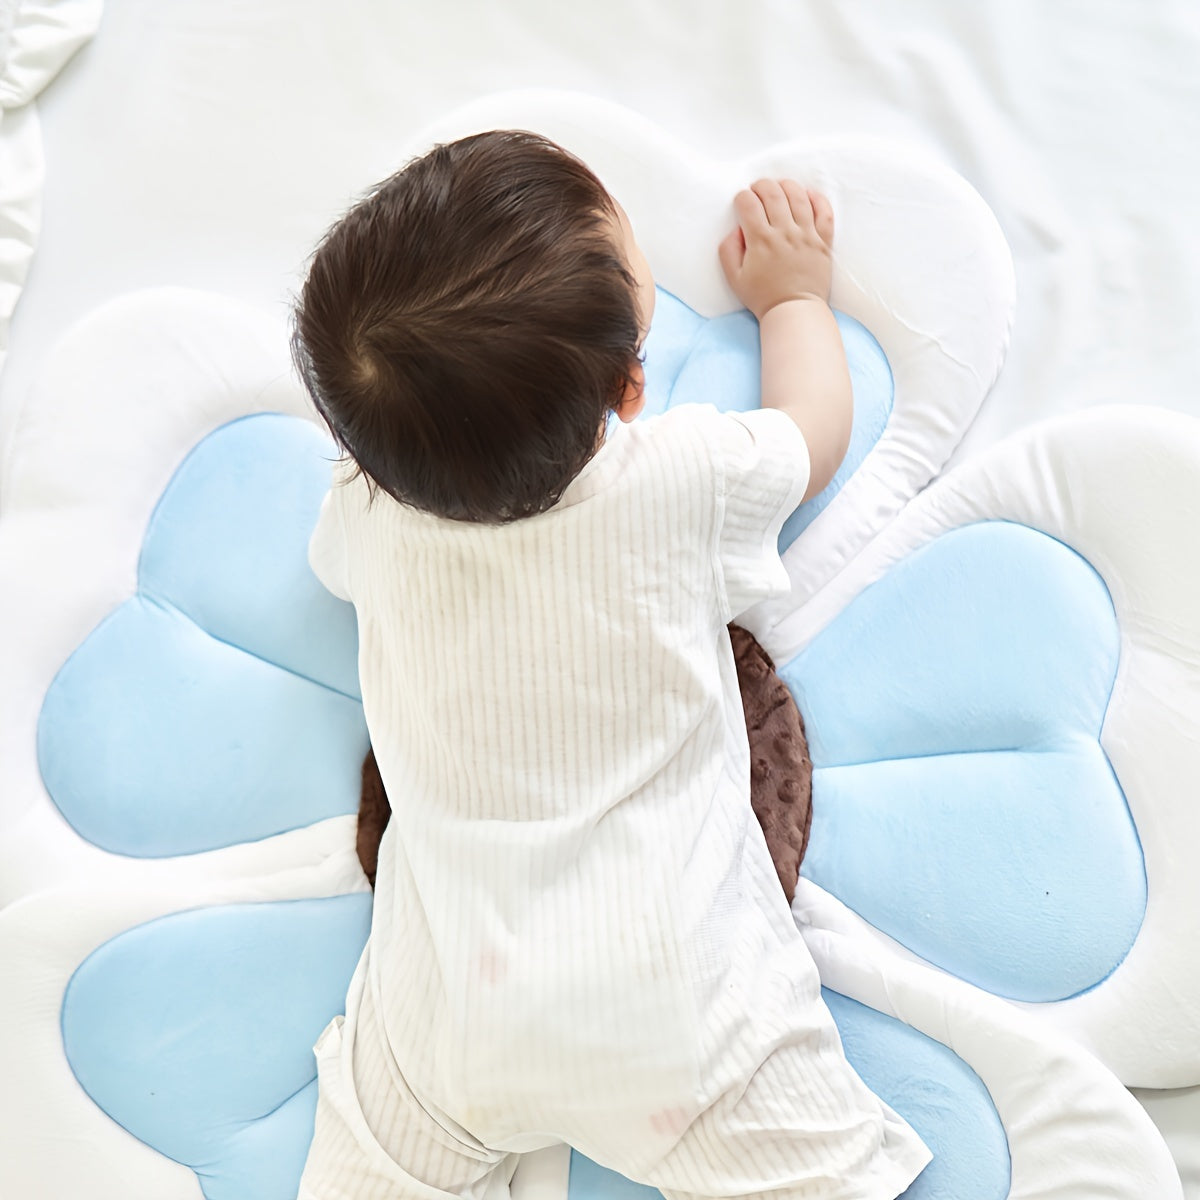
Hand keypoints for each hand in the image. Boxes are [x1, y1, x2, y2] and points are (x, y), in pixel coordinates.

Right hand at [718, 180, 834, 320]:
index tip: (742, 203)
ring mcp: (806, 235)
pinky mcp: (823, 241)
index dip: (742, 197)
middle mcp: (784, 232)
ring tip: (780, 188)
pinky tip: (807, 196)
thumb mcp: (734, 278)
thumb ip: (728, 250)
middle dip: (762, 185)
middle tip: (758, 190)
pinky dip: (816, 198)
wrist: (793, 311)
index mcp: (760, 240)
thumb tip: (738, 229)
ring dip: (786, 185)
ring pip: (798, 196)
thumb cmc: (762, 296)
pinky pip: (824, 211)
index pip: (748, 203)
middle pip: (773, 193)